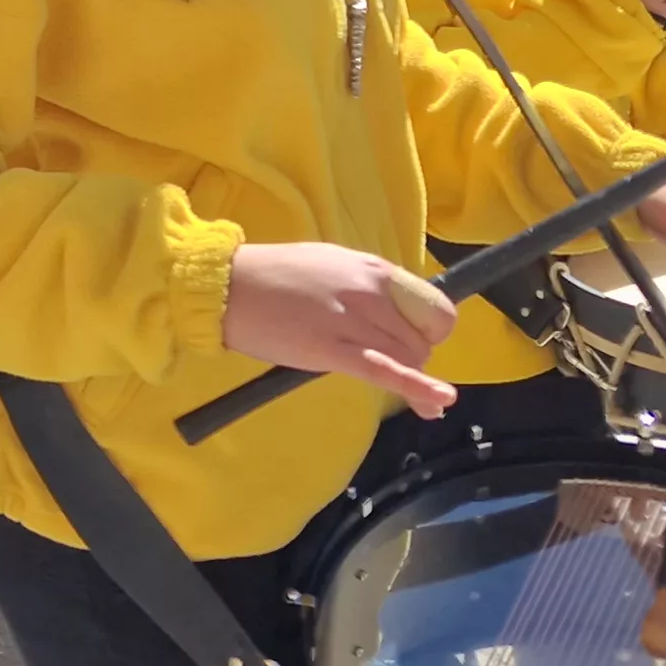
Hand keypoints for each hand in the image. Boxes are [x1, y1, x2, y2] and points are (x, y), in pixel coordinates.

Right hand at [224, 242, 458, 416]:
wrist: (227, 286)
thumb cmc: (273, 273)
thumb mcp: (332, 263)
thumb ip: (366, 284)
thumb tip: (391, 308)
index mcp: (374, 269)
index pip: (433, 306)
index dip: (431, 330)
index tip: (419, 341)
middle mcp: (371, 292)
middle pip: (421, 339)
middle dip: (415, 358)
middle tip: (393, 366)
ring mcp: (352, 321)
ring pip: (407, 358)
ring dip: (413, 378)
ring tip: (420, 399)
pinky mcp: (332, 350)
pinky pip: (385, 371)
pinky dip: (416, 388)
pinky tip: (437, 402)